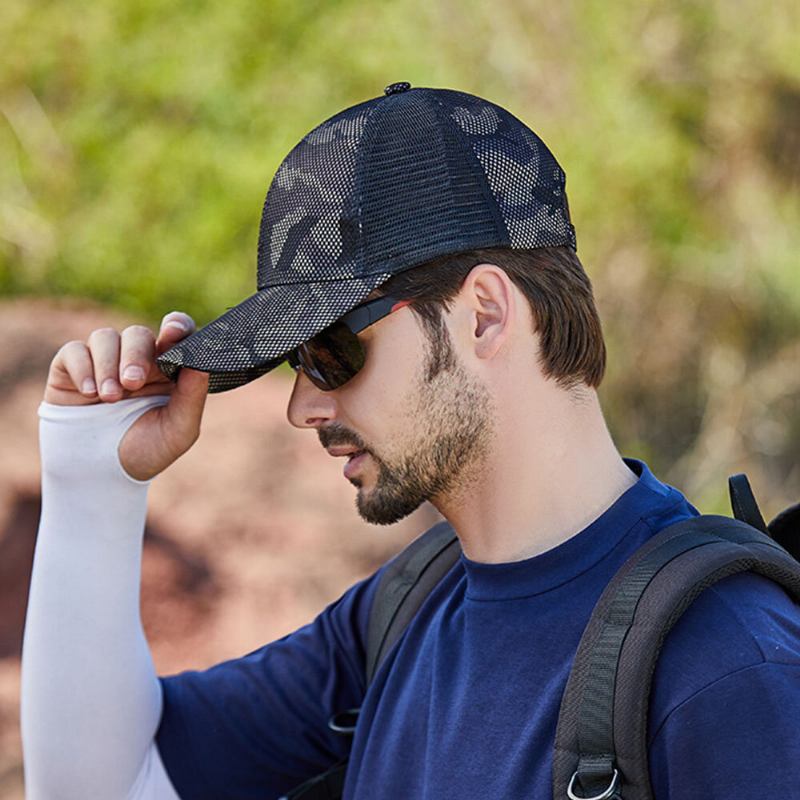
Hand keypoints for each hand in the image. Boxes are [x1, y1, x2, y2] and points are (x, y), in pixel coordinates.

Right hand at [43, 311, 209, 479]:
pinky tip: (90, 394)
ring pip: (105, 337)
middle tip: (133, 383)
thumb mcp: (178, 430)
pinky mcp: (71, 368)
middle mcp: (137, 360)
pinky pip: (75, 350)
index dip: (176, 325)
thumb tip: (201, 363)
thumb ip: (192, 396)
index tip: (171, 331)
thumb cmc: (146, 451)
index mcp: (168, 369)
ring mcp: (104, 362)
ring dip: (108, 365)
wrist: (101, 475)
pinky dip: (82, 368)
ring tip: (110, 398)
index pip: (176, 334)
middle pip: (138, 334)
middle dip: (136, 355)